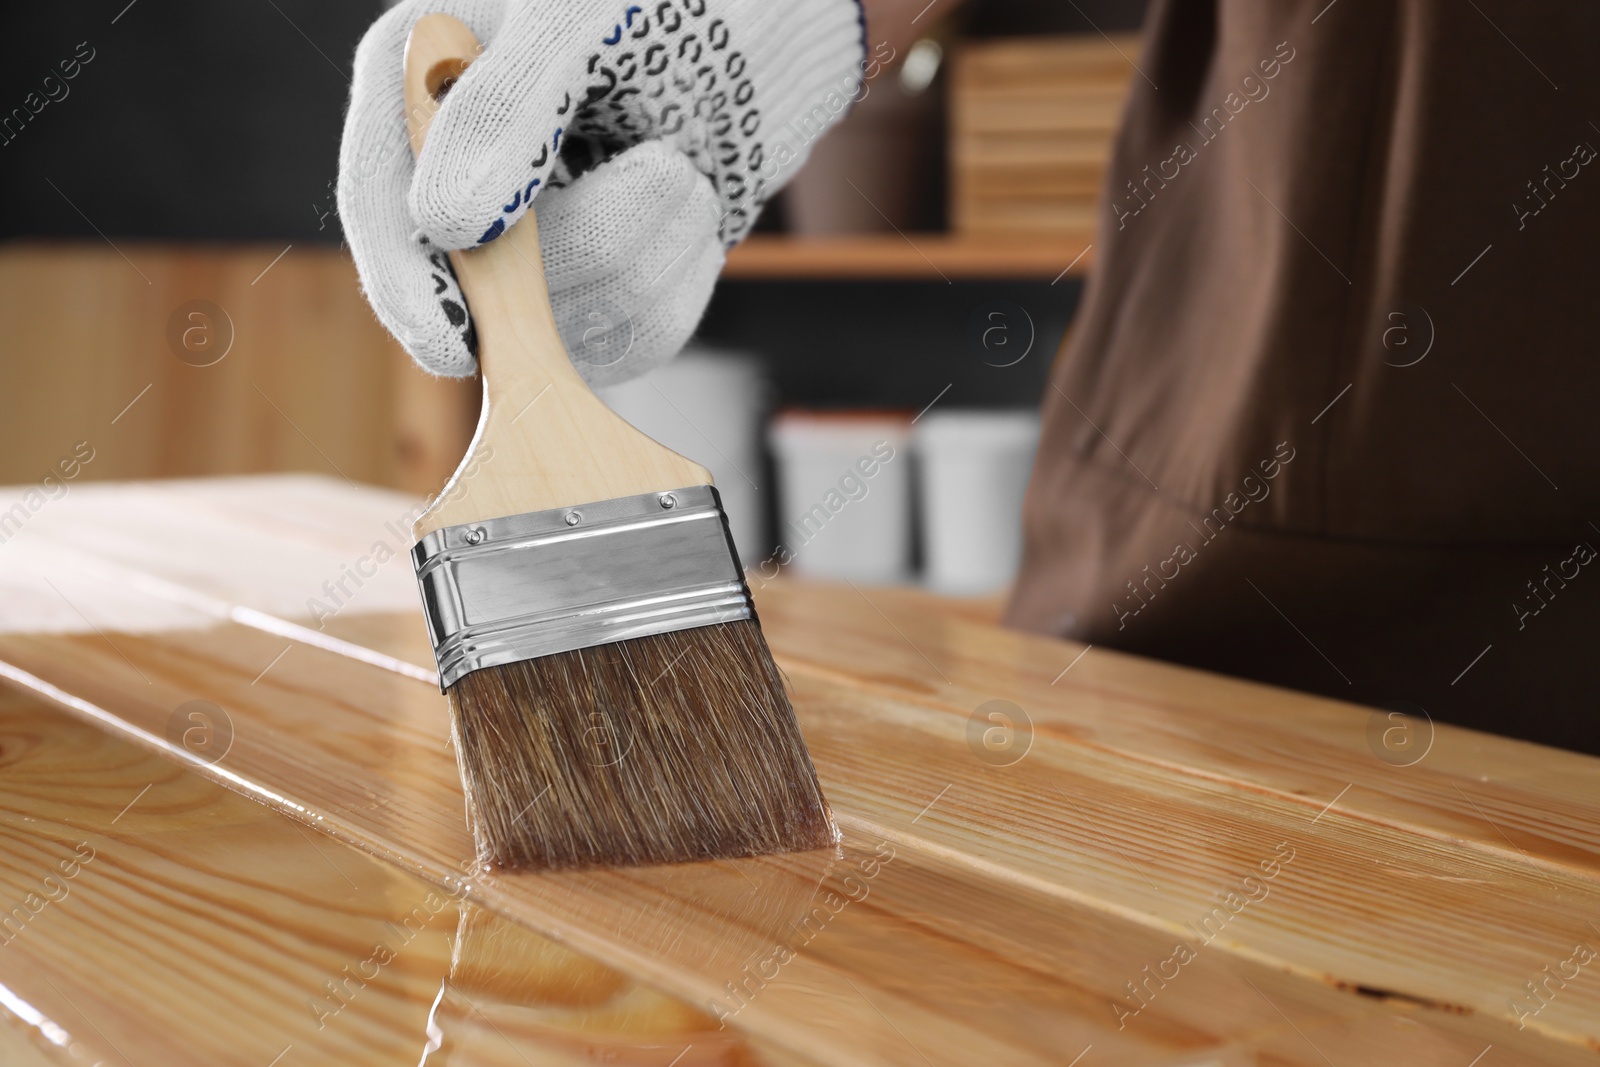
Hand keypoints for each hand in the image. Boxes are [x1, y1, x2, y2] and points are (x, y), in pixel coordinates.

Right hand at [339, 0, 866, 384]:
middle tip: (669, 165)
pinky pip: (633, 337)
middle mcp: (461, 182)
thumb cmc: (662, 1)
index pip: (380, 203)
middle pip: (481, 288)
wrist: (766, 35)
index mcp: (423, 93)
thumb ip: (506, 108)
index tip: (452, 340)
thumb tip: (444, 222)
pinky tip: (690, 213)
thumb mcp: (578, 20)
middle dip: (593, 241)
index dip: (406, 282)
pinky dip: (681, 277)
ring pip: (569, 323)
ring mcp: (529, 256)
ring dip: (654, 243)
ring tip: (682, 166)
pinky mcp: (599, 303)